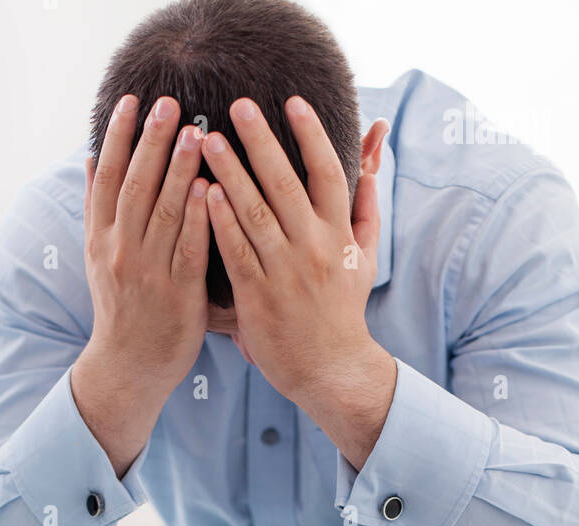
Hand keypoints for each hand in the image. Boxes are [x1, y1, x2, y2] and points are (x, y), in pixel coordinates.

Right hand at [72, 94, 209, 473]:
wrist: (127, 368)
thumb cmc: (122, 308)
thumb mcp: (99, 257)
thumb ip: (97, 208)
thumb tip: (92, 157)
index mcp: (101, 239)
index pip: (108, 178)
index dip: (119, 138)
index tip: (131, 102)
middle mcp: (121, 251)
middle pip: (135, 187)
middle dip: (151, 142)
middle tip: (168, 103)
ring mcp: (149, 274)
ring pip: (162, 213)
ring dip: (178, 171)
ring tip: (195, 133)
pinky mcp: (178, 295)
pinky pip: (189, 250)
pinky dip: (197, 218)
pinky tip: (209, 188)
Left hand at [202, 98, 395, 467]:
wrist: (331, 370)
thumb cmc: (343, 312)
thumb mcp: (364, 259)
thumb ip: (365, 210)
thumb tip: (373, 166)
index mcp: (338, 235)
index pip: (328, 173)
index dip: (312, 135)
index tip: (293, 102)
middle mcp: (313, 249)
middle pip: (286, 184)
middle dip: (261, 142)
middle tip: (238, 106)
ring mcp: (285, 273)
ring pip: (255, 214)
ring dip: (231, 174)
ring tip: (209, 141)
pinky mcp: (259, 297)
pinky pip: (237, 252)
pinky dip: (221, 223)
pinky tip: (204, 194)